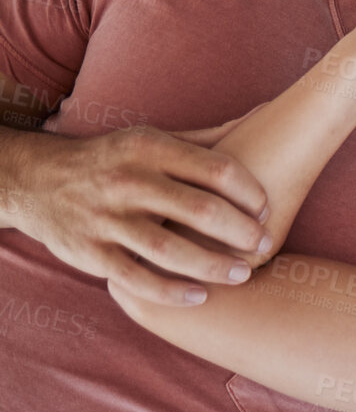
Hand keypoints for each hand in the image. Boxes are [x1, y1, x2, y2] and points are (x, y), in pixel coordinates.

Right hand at [8, 124, 268, 305]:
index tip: (266, 210)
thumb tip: (264, 115)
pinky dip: (172, 292)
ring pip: (170, 250)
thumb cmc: (114, 160)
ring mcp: (106, 219)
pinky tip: (200, 296)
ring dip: (215, 266)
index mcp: (149, 149)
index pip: (216, 170)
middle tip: (264, 245)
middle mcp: (128, 181)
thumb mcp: (151, 138)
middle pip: (201, 211)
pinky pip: (137, 278)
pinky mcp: (89, 252)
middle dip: (242, 232)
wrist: (34, 180)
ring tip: (243, 274)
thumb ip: (206, 138)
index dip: (251, 193)